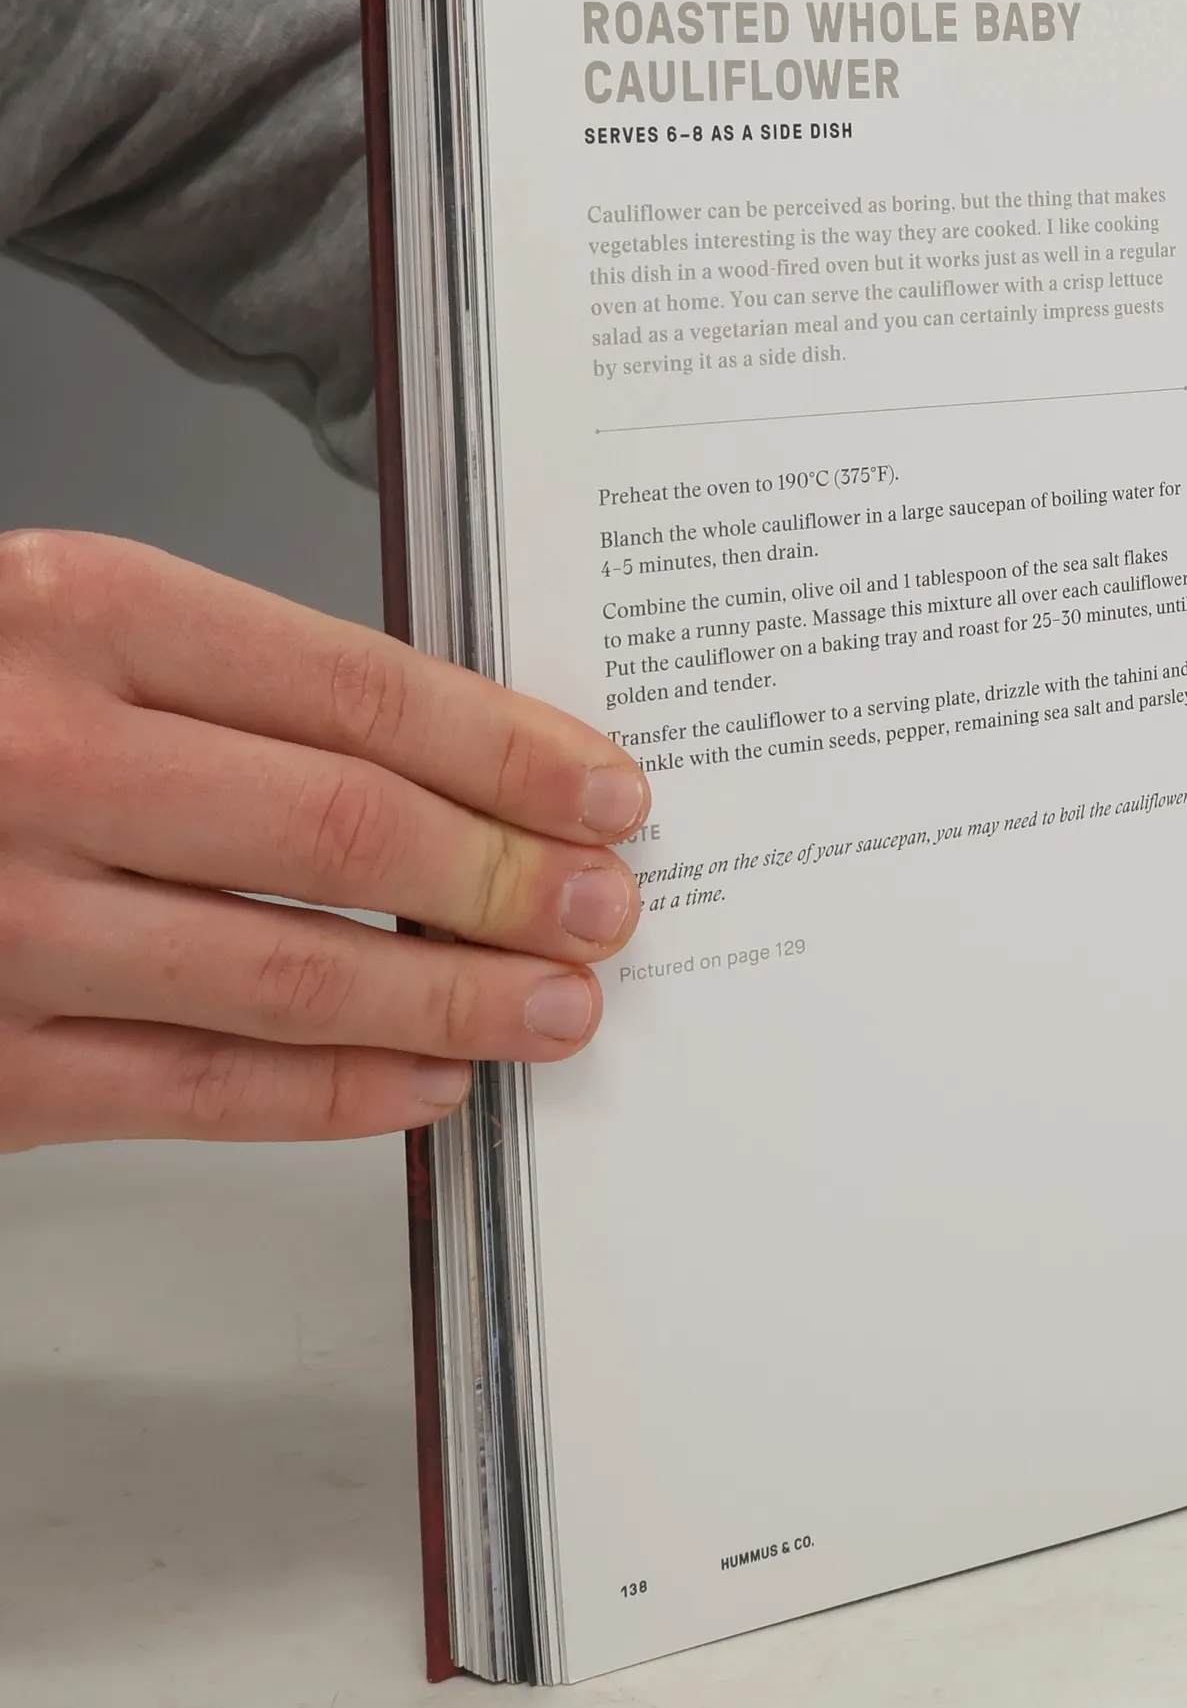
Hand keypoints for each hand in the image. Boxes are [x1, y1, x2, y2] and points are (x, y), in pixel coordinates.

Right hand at [0, 530, 647, 1150]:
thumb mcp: (64, 623)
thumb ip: (236, 679)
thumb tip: (457, 762)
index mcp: (73, 613)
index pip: (360, 693)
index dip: (510, 752)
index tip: (606, 792)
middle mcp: (35, 759)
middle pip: (346, 833)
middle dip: (509, 881)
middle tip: (606, 908)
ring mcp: (1, 922)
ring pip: (292, 975)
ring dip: (455, 1000)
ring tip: (557, 1007)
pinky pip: (199, 1091)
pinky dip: (338, 1094)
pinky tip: (427, 1081)